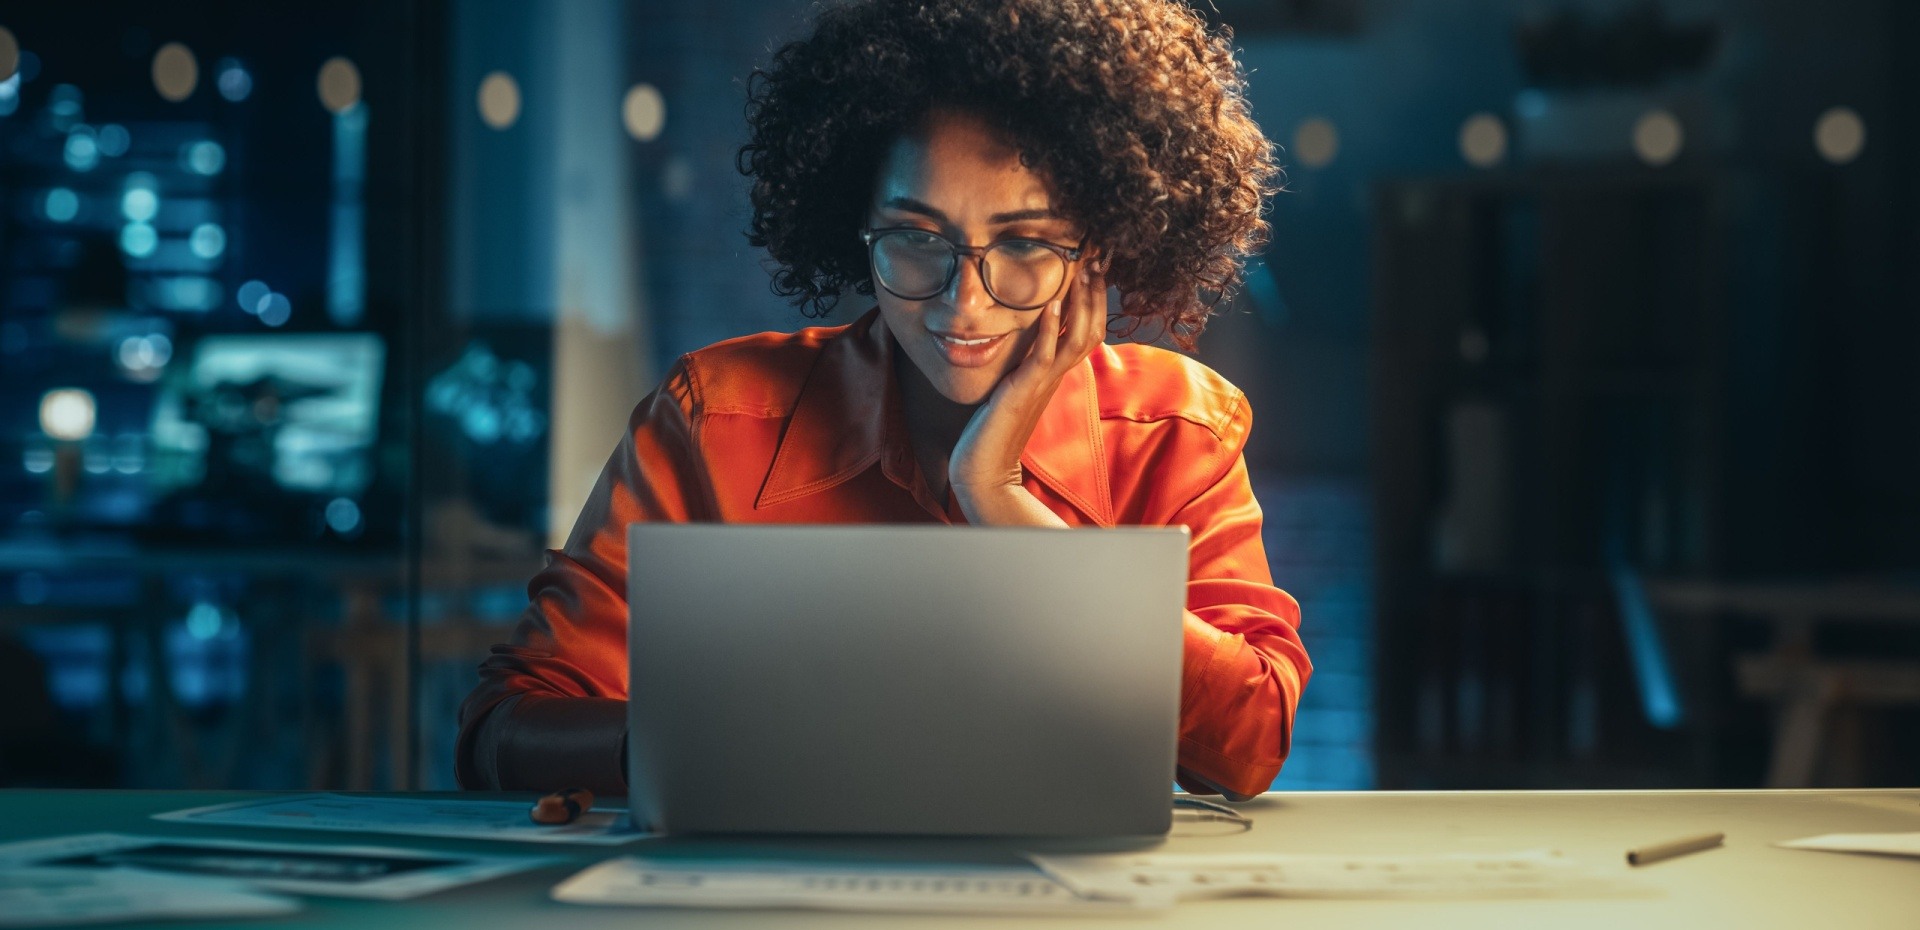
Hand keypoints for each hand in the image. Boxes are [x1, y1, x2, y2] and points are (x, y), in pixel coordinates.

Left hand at [948, 256, 1107, 522]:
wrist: (984, 467)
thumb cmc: (994, 428)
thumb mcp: (1015, 385)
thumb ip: (1026, 362)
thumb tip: (1029, 336)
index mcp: (1056, 373)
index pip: (1089, 328)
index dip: (1096, 297)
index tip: (1097, 263)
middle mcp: (1056, 375)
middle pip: (1093, 327)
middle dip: (1097, 290)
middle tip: (1101, 254)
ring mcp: (1043, 383)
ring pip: (1077, 337)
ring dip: (1081, 302)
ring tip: (1084, 269)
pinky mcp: (1024, 390)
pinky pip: (1044, 355)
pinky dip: (1050, 327)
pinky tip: (1052, 302)